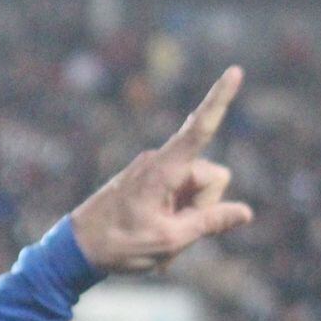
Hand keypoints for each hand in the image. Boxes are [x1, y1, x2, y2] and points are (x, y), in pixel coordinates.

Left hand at [69, 66, 253, 273]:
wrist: (75, 249)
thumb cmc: (118, 245)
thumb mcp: (168, 239)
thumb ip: (210, 223)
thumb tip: (245, 212)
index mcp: (163, 170)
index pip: (199, 129)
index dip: (220, 101)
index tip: (234, 71)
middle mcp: (160, 162)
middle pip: (212, 178)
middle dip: (203, 207)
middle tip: (172, 233)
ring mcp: (156, 170)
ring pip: (198, 190)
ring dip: (188, 217)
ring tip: (158, 239)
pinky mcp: (151, 181)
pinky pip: (180, 196)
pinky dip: (176, 218)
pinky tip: (155, 237)